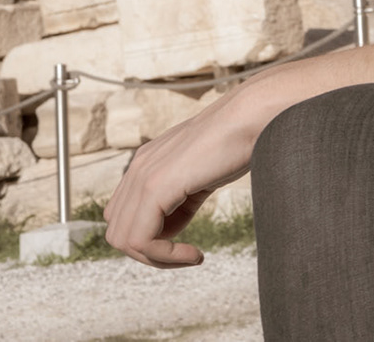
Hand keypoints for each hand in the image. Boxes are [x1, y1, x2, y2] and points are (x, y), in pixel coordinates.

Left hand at [103, 75, 279, 267]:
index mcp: (147, 163)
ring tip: (191, 257)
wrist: (255, 115)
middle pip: (118, 231)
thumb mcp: (204, 174)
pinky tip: (195, 254)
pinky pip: (141, 239)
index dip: (152, 238)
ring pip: (123, 240)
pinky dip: (165, 255)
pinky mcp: (156, 187)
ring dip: (157, 257)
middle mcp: (138, 168)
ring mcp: (143, 176)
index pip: (125, 215)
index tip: (187, 244)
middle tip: (187, 256)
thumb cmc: (241, 139)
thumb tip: (173, 225)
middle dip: (151, 253)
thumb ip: (182, 197)